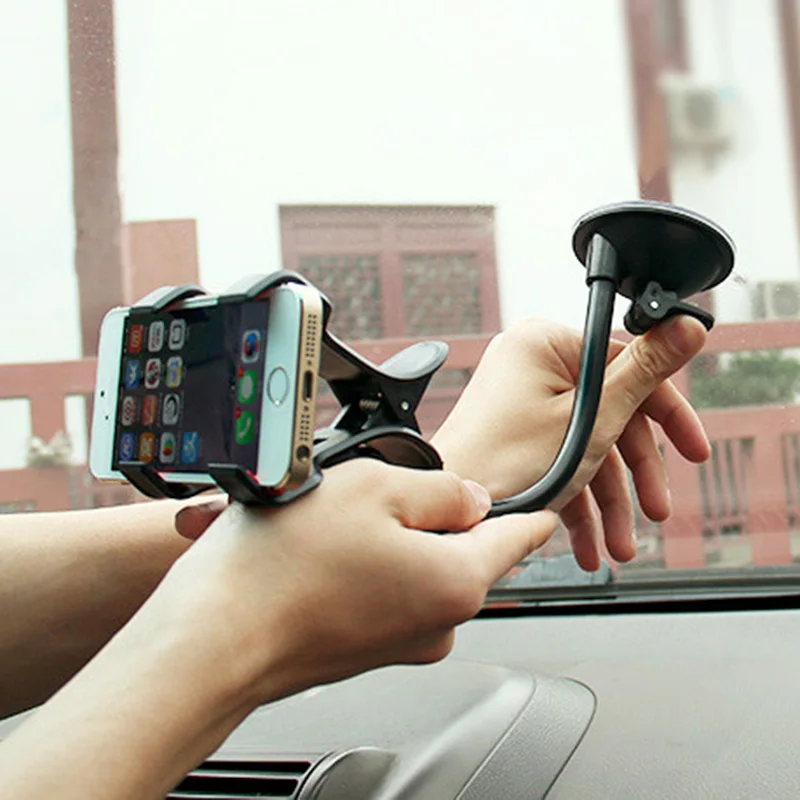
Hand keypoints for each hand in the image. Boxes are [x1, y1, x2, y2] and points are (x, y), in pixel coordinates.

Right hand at [167, 460, 557, 701]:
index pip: (519, 537)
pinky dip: (364, 568)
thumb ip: (442, 489)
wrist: (211, 642)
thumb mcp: (374, 488)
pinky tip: (316, 556)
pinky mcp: (365, 649)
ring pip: (417, 568)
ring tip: (329, 525)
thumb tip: (472, 498)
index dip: (530, 509)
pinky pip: (383, 592)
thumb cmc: (283, 570)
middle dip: (430, 515)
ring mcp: (401, 642)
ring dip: (388, 539)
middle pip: (460, 549)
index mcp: (457, 581)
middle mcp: (439, 623)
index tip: (544, 504)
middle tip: (375, 491)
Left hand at [430, 315, 708, 570]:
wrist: (450, 517)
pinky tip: (591, 542)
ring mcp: (519, 400)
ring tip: (620, 543)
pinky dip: (578, 501)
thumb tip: (686, 326)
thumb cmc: (506, 465)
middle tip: (657, 510)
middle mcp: (529, 364)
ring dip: (610, 502)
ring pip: (587, 447)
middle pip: (610, 414)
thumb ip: (644, 374)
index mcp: (544, 343)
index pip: (629, 365)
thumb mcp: (591, 421)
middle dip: (635, 476)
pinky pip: (559, 459)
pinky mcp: (512, 433)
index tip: (695, 450)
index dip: (669, 416)